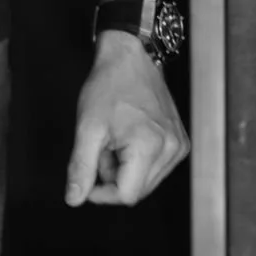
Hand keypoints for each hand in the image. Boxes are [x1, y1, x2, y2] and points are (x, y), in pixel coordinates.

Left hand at [64, 30, 188, 206]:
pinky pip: (156, 167)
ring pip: (147, 180)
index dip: (102, 192)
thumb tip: (74, 199)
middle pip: (137, 190)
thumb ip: (80, 166)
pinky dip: (139, 159)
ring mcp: (179, 146)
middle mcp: (172, 149)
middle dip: (114, 176)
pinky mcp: (181, 141)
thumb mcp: (87, 127)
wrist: (130, 55)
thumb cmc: (108, 85)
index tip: (88, 175)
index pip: (126, 196)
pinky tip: (129, 135)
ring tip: (115, 138)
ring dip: (125, 168)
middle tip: (102, 147)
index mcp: (150, 146)